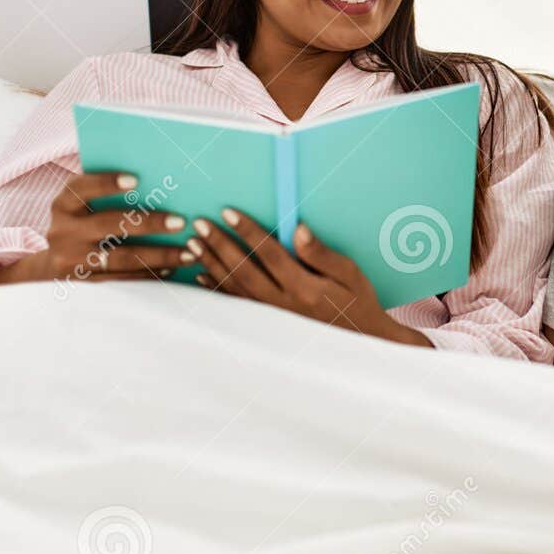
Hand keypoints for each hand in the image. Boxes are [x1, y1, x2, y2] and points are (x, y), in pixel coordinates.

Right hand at [31, 171, 190, 281]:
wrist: (53, 266)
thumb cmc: (82, 224)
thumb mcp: (82, 207)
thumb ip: (106, 194)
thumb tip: (156, 180)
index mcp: (63, 205)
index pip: (82, 189)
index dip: (106, 183)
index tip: (135, 180)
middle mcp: (63, 232)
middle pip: (108, 224)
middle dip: (148, 223)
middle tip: (181, 222)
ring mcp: (72, 260)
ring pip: (121, 258)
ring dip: (159, 256)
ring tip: (188, 253)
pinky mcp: (85, 283)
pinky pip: (122, 278)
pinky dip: (149, 274)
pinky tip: (172, 269)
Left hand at [189, 208, 430, 346]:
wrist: (360, 341)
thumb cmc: (357, 302)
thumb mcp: (350, 274)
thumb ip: (321, 253)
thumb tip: (298, 229)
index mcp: (304, 288)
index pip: (269, 253)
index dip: (247, 231)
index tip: (228, 212)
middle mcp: (283, 304)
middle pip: (243, 269)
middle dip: (219, 244)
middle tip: (199, 223)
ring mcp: (272, 316)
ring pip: (235, 287)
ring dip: (212, 264)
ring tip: (193, 244)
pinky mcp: (268, 323)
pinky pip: (236, 305)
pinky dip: (218, 290)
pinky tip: (202, 277)